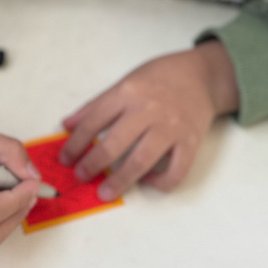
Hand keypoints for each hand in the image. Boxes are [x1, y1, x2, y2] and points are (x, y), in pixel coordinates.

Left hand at [59, 40, 237, 200]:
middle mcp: (149, 109)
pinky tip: (147, 182)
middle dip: (93, 164)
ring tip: (106, 192)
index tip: (65, 158)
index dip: (76, 142)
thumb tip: (68, 126)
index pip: (94, 120)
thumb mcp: (125, 81)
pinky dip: (160, 183)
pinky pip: (175, 171)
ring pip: (142, 160)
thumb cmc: (160, 77)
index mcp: (128, 92)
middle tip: (82, 177)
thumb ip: (96, 105)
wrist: (202, 75)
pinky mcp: (191, 142)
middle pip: (115, 143)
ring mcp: (171, 127)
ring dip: (120, 180)